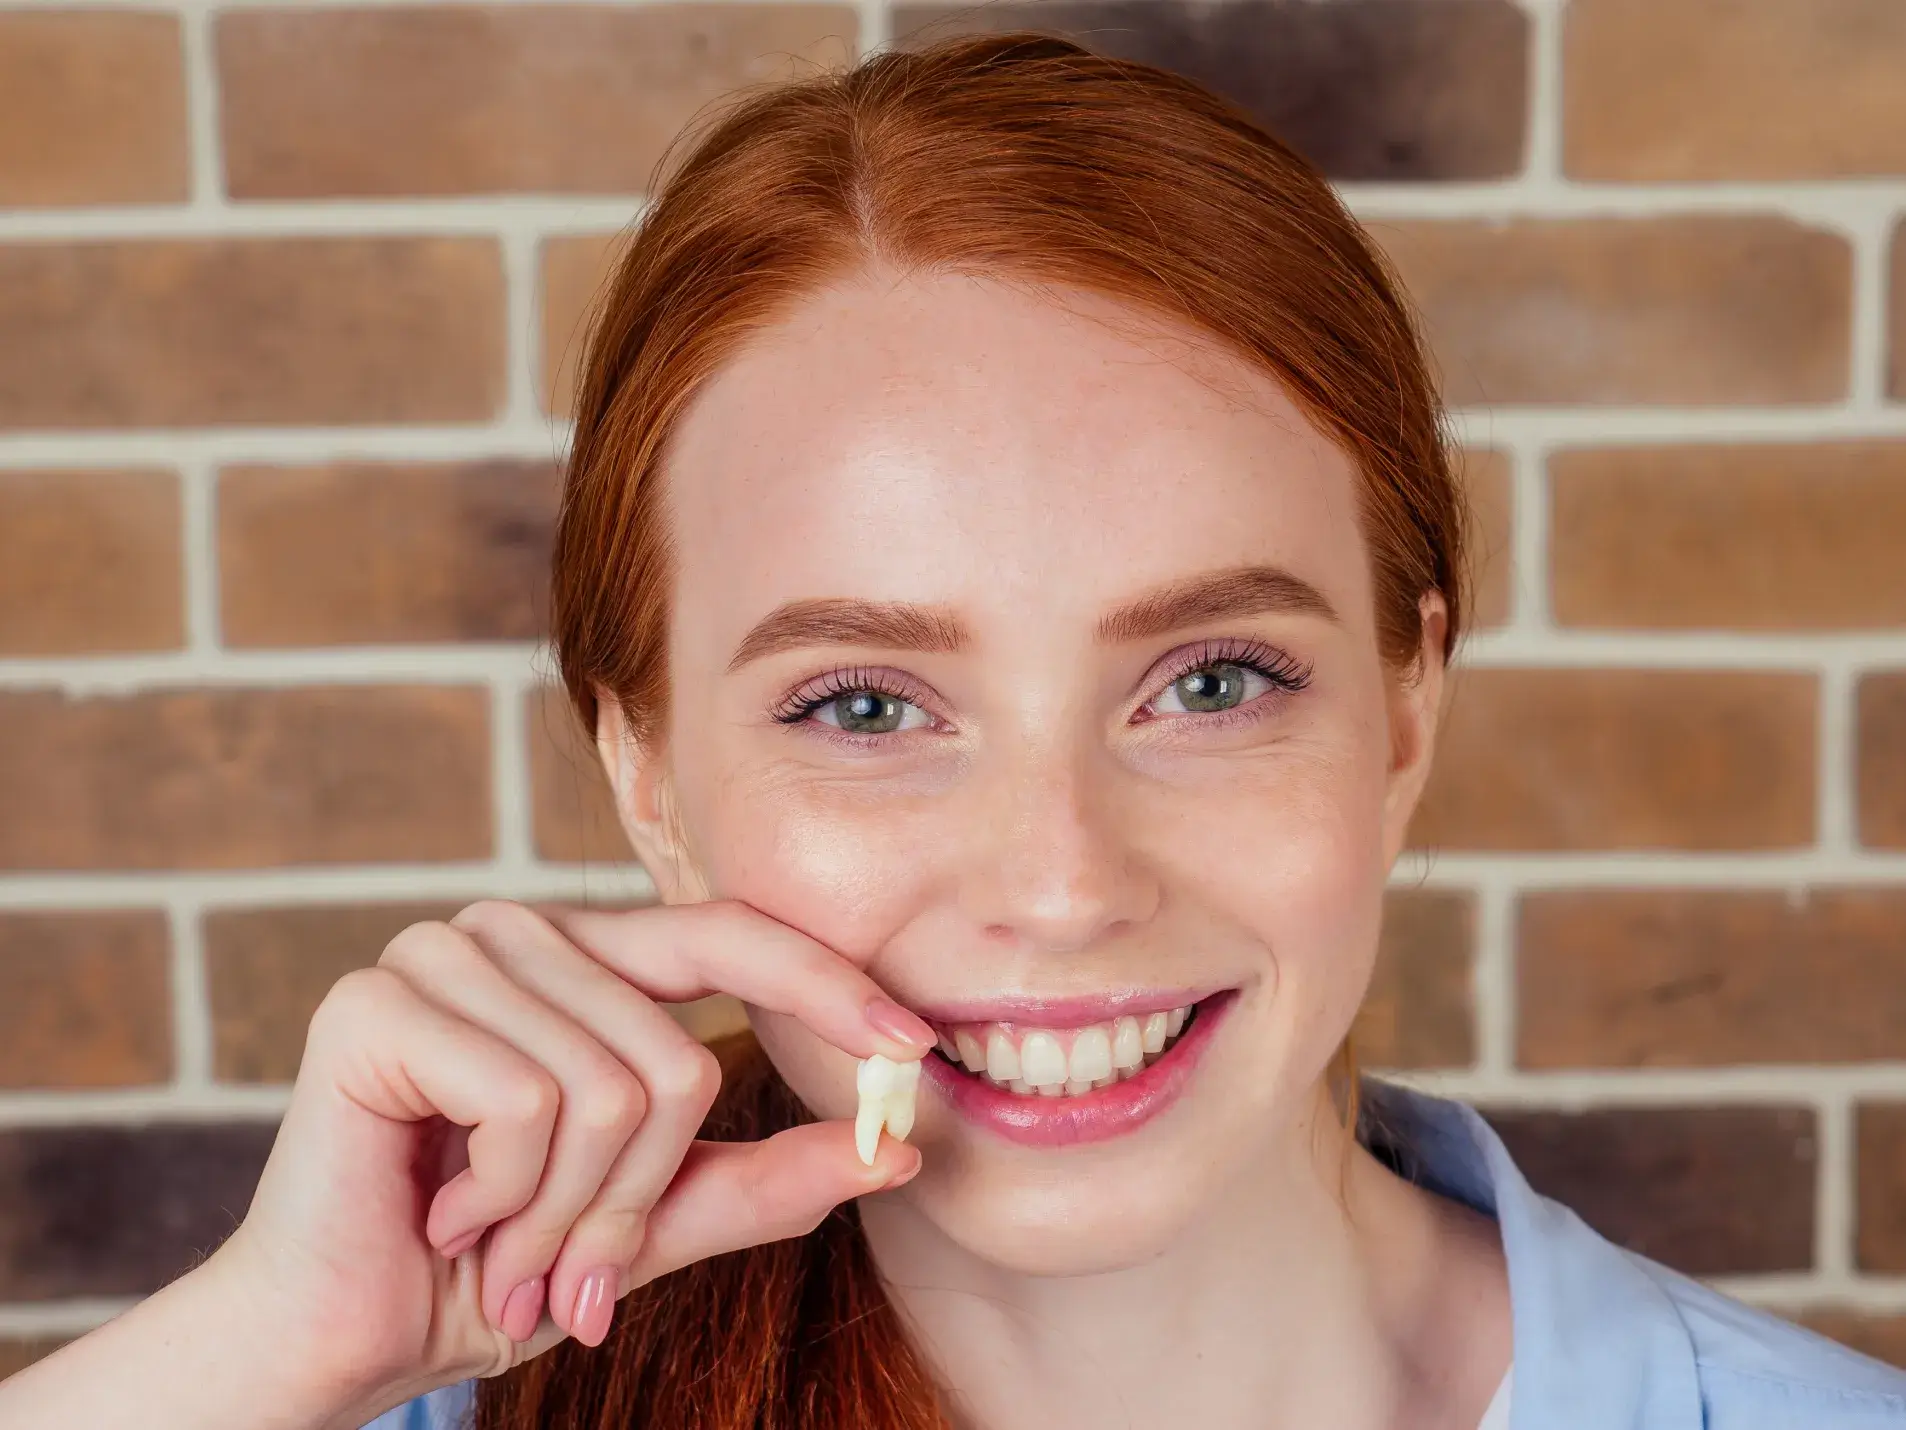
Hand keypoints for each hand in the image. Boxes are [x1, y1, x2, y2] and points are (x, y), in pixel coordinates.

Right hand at [207, 898, 933, 1422]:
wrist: (342, 1334)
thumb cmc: (494, 1269)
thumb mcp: (652, 1224)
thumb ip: (765, 1178)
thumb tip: (900, 1148)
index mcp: (584, 960)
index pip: (731, 935)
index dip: (828, 985)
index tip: (916, 1049)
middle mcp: (518, 933)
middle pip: (677, 1056)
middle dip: (634, 1202)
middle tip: (567, 1272)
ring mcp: (445, 953)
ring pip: (611, 1088)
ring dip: (564, 1215)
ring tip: (498, 1245)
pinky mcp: (379, 1001)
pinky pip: (529, 1101)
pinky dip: (506, 1195)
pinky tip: (445, 1209)